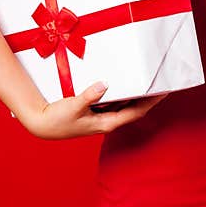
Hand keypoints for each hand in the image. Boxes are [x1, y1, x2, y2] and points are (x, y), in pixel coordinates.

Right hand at [20, 82, 168, 139]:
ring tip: (150, 81)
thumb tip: (104, 84)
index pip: (135, 112)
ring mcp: (102, 116)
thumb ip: (89, 96)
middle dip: (149, 98)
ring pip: (126, 105)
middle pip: (135, 109)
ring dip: (138, 95)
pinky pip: (115, 101)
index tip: (163, 92)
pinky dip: (124, 93)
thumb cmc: (57, 120)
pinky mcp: (95, 111)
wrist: (42, 125)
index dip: (151, 102)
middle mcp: (108, 121)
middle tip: (162, 83)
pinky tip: (128, 83)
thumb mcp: (73, 106)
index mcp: (107, 123)